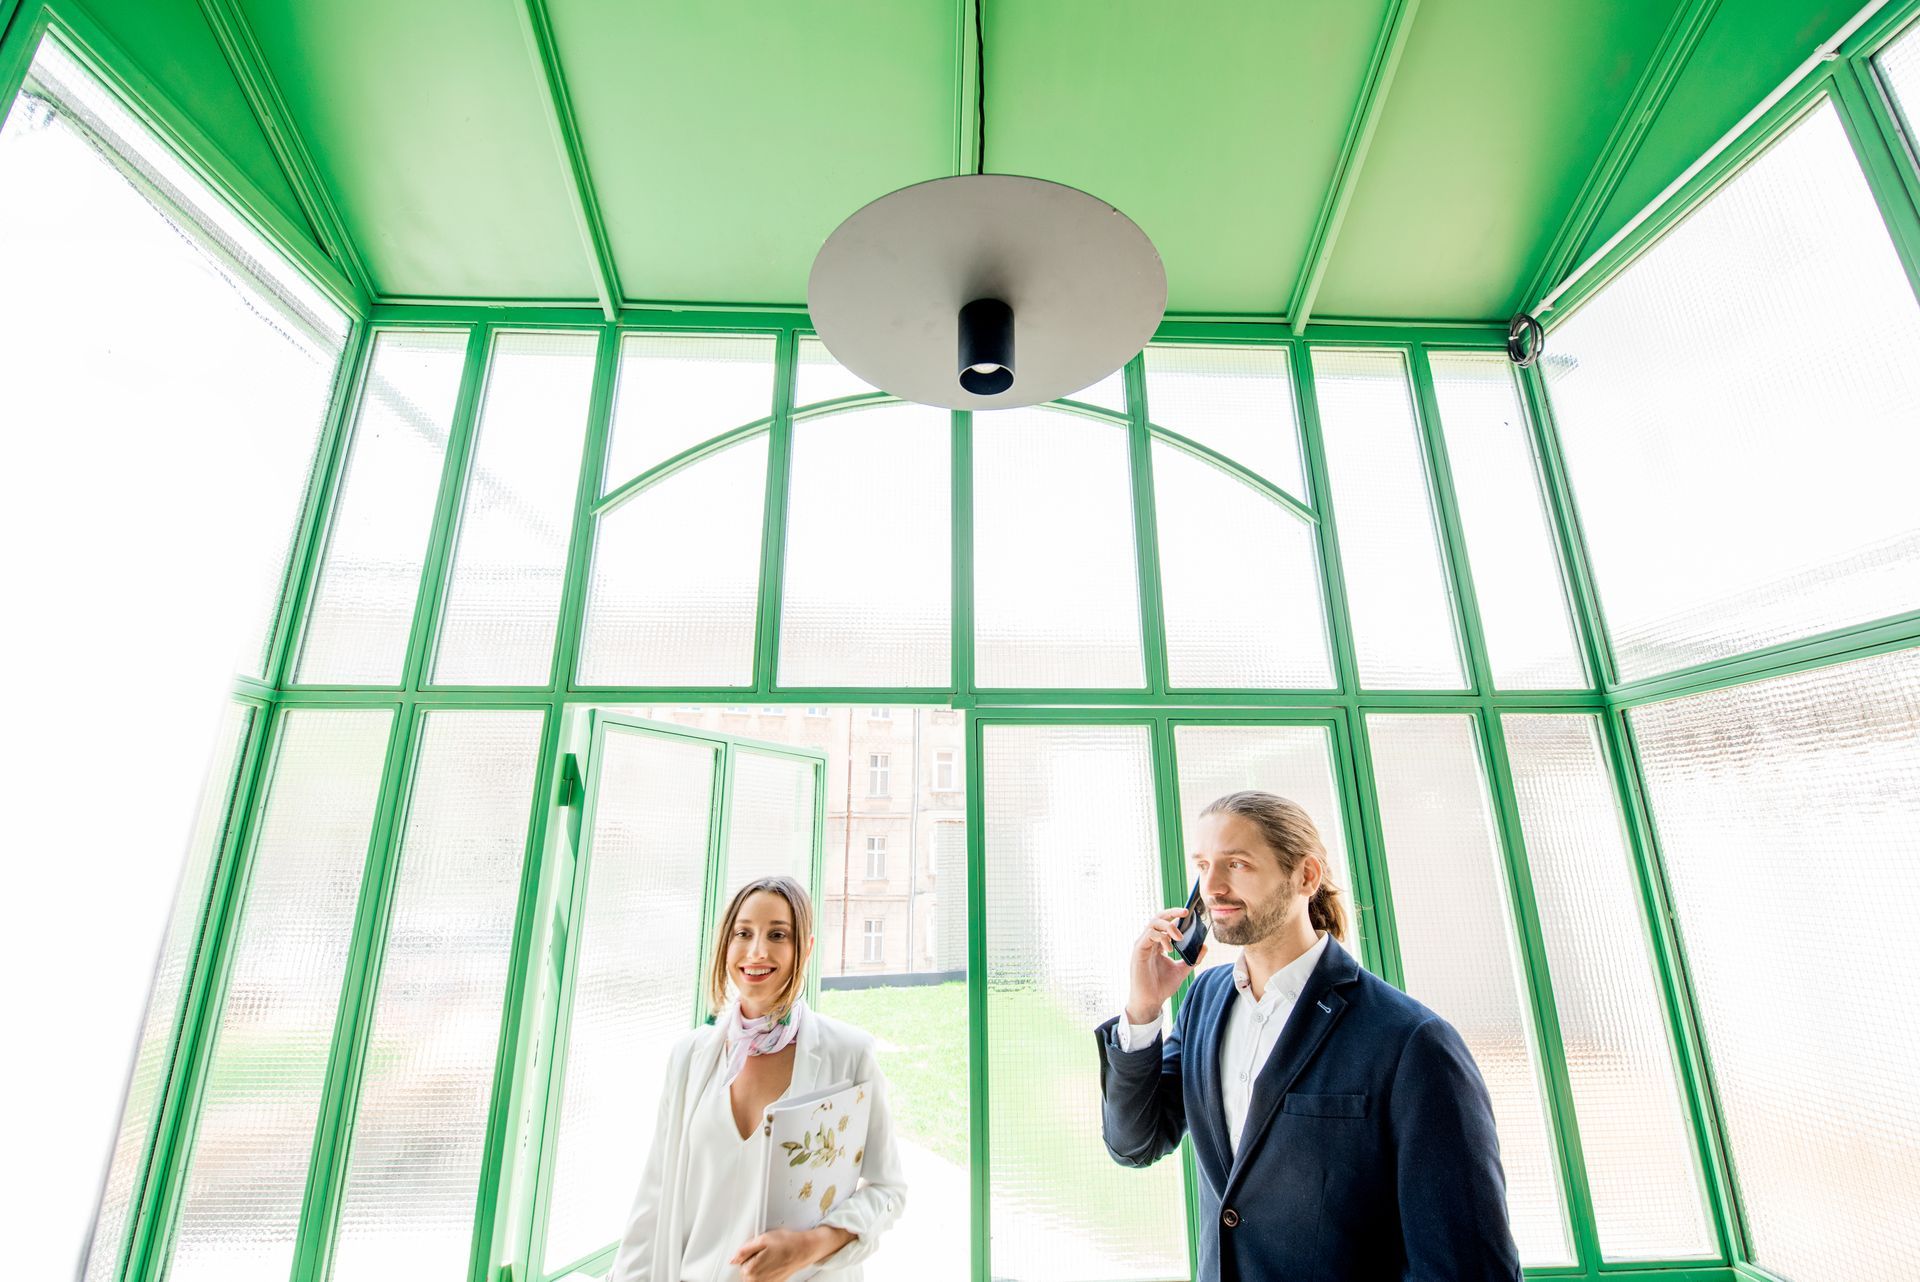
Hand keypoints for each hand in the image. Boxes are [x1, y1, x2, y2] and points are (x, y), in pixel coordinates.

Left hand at [730, 1226, 853, 1281]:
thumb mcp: (762, 1239)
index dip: (748, 1253)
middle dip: (752, 1260)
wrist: (804, 1249)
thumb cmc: (786, 1243)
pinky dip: (766, 1270)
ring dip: (759, 1266)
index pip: (739, 1263)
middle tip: (764, 1250)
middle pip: (746, 1271)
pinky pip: (764, 1278)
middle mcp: (758, 1281)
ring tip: (770, 1256)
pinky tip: (774, 1262)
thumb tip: (733, 1259)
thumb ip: (744, 1250)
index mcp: (752, 1270)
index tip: (756, 1248)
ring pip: (754, 1275)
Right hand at [1127, 907, 1204, 1025]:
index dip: (1175, 914)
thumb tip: (1204, 947)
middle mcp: (1149, 941)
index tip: (1188, 913)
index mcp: (1157, 943)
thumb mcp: (1182, 970)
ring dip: (1169, 927)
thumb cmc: (1162, 986)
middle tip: (1185, 912)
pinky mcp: (1138, 951)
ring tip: (1179, 938)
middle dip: (1172, 912)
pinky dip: (1161, 937)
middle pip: (1158, 918)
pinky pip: (1149, 935)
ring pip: (1153, 923)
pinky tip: (1169, 948)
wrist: (1151, 1001)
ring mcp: (1142, 945)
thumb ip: (1193, 959)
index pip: (1164, 922)